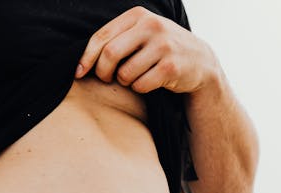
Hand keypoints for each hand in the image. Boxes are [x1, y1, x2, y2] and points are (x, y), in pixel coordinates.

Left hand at [75, 6, 217, 93]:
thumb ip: (116, 39)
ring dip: (125, 81)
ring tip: (136, 77)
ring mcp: (163, 46)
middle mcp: (151, 26)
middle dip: (103, 72)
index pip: (102, 36)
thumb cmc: (160, 49)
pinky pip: (141, 85)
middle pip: (110, 54)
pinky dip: (140, 89)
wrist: (200, 60)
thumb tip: (82, 63)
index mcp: (138, 16)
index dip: (87, 57)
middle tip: (108, 78)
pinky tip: (150, 82)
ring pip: (125, 73)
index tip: (80, 73)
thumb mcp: (141, 34)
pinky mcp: (171, 67)